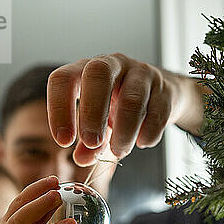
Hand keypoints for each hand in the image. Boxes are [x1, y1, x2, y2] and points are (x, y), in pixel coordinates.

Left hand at [47, 53, 204, 165]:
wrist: (161, 96)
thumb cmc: (121, 106)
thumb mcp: (100, 124)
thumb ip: (88, 143)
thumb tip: (82, 159)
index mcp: (87, 70)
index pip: (64, 79)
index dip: (59, 109)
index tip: (64, 141)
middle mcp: (113, 64)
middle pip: (98, 74)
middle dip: (92, 113)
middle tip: (91, 143)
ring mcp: (141, 73)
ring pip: (131, 99)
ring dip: (123, 132)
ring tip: (118, 151)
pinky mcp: (164, 89)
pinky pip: (157, 113)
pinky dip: (147, 133)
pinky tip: (142, 142)